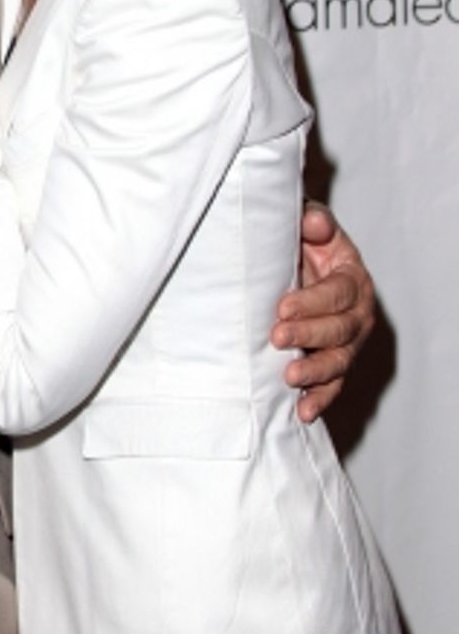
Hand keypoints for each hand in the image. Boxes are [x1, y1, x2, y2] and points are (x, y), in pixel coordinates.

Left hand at [272, 202, 374, 421]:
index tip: (283, 306)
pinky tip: (302, 412)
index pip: (339, 292)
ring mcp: (346, 343)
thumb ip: (314, 221)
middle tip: (277, 337)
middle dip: (309, 335)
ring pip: (338, 362)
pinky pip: (331, 386)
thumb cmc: (302, 246)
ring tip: (290, 377)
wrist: (295, 268)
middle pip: (340, 329)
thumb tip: (313, 222)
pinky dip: (318, 400)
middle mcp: (356, 314)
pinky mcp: (333, 365)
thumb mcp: (308, 226)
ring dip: (314, 372)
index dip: (313, 301)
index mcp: (352, 279)